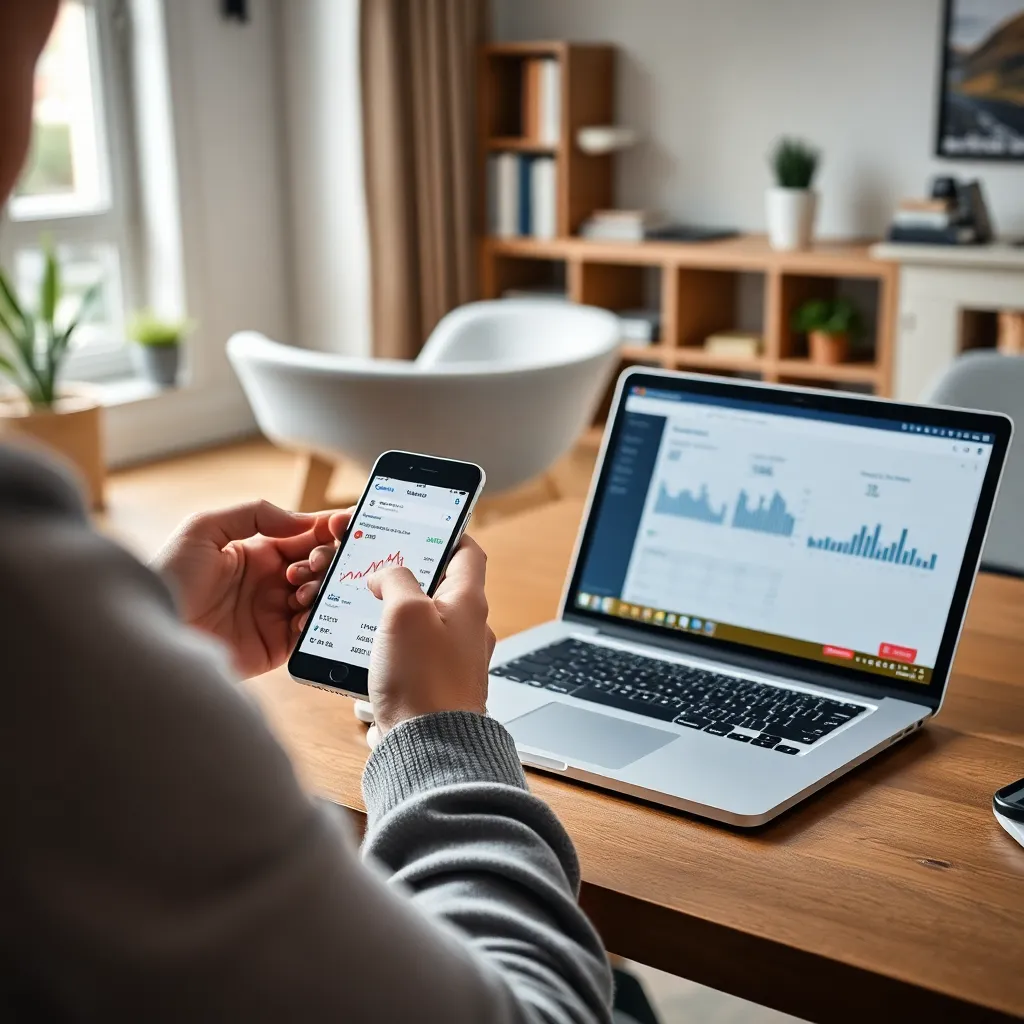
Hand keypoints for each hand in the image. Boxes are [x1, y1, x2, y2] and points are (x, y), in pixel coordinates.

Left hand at [154, 500, 349, 677]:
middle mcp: (269, 582)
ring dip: (320, 590)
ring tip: (300, 591)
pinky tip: (302, 614)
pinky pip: (307, 633)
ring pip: (318, 598)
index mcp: (258, 553)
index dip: (327, 529)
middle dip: (324, 560)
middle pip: (318, 566)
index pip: (304, 536)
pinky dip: (314, 622)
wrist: (152, 631)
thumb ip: (254, 514)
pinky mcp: (274, 646)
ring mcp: (273, 614)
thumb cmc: (168, 577)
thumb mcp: (203, 529)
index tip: (347, 524)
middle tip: (314, 563)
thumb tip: (302, 520)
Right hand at [365, 537, 494, 735]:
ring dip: (393, 618)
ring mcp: (453, 659)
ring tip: (366, 615)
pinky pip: (412, 656)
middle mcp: (468, 629)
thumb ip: (396, 580)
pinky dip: (390, 650)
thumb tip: (387, 574)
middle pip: (440, 588)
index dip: (446, 533)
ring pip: (422, 624)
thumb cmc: (424, 681)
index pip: (468, 552)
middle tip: (378, 572)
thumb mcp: (404, 612)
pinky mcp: (435, 685)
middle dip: (407, 579)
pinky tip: (368, 655)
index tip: (423, 526)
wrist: (429, 748)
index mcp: (468, 602)